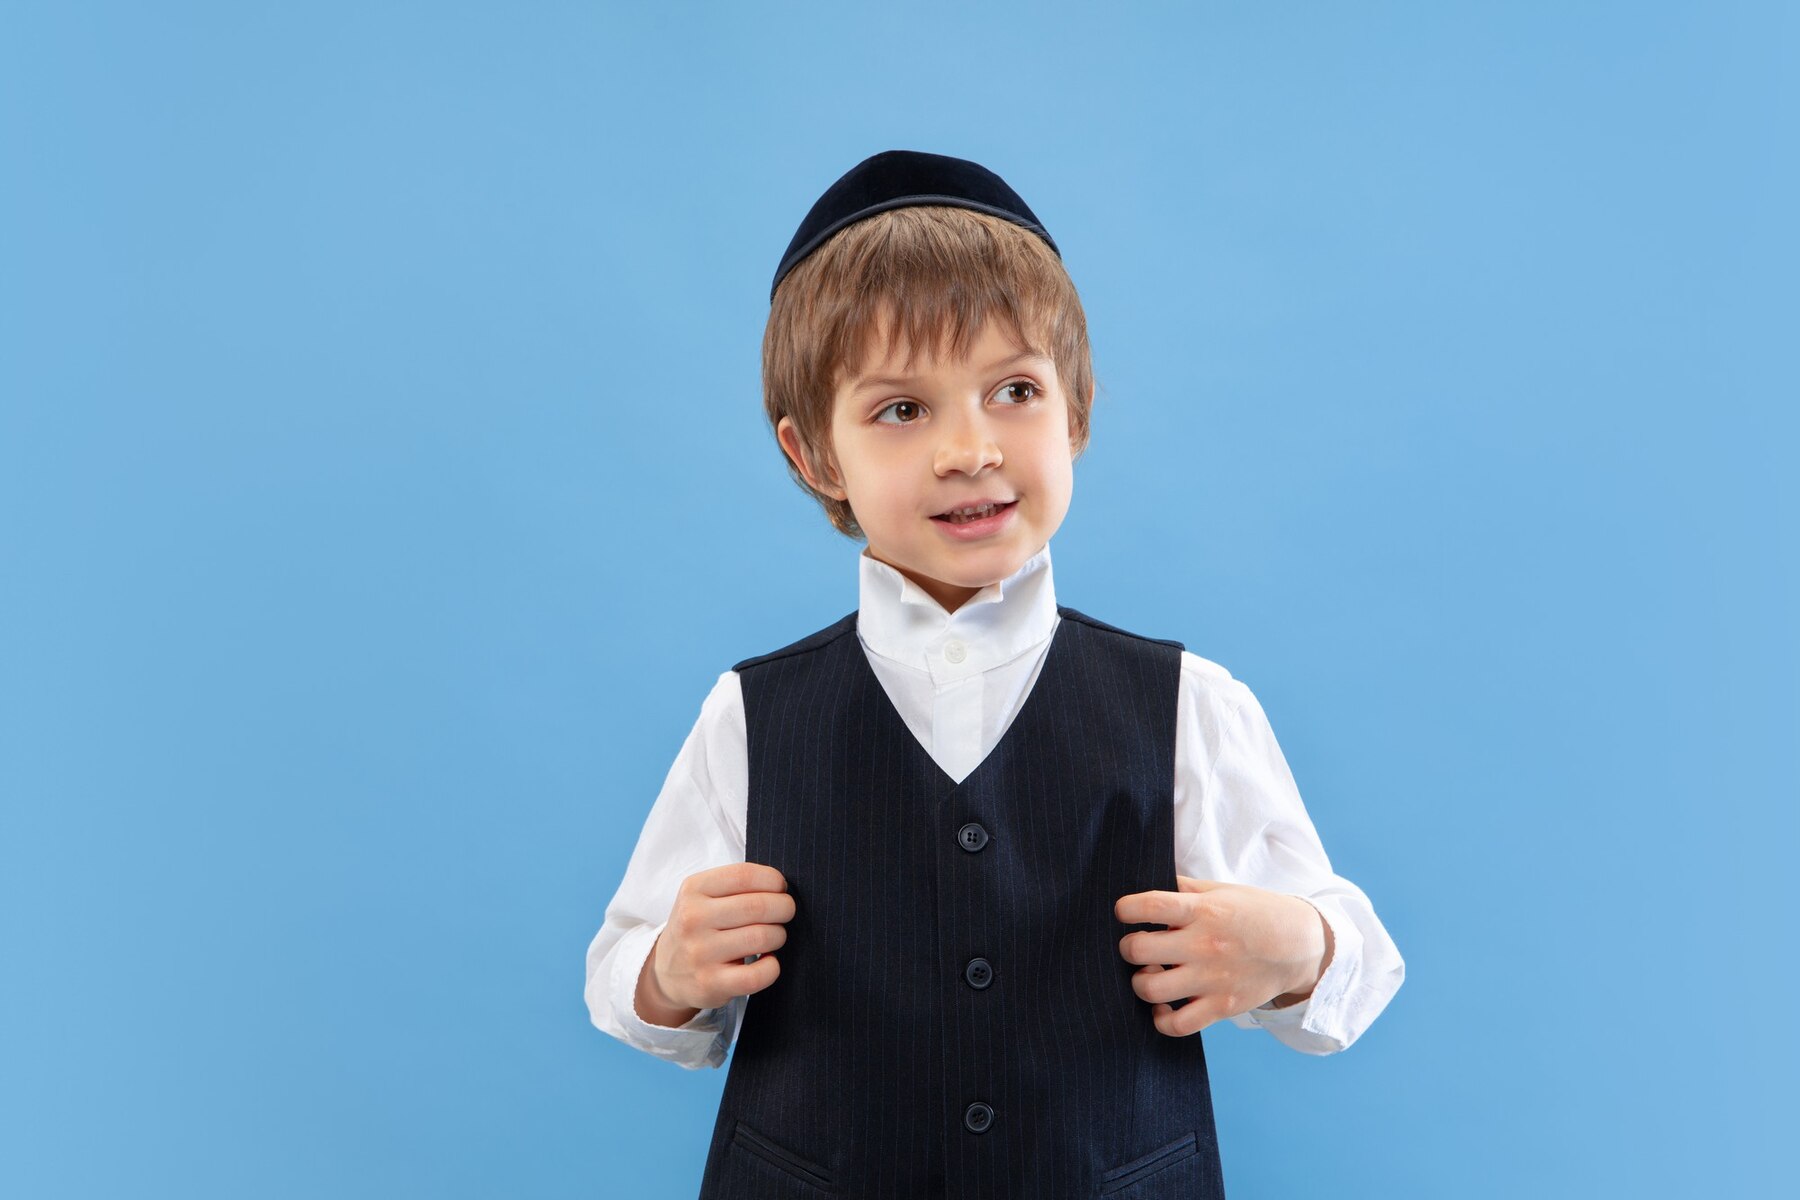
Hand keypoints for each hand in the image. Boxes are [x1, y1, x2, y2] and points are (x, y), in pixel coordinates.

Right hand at [639, 862, 794, 1019]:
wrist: (668, 974)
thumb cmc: (697, 928)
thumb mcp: (702, 896)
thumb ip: (736, 886)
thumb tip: (781, 887)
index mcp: (693, 890)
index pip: (744, 876)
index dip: (773, 880)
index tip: (780, 888)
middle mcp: (692, 919)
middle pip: (758, 906)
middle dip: (784, 908)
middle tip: (785, 912)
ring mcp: (700, 953)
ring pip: (762, 937)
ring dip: (779, 936)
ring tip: (773, 937)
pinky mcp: (711, 984)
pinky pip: (758, 974)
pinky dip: (772, 967)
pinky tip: (766, 961)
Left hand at [1114, 876, 1330, 1037]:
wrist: (1301, 946)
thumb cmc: (1256, 913)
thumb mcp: (1222, 890)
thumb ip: (1183, 888)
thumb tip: (1146, 883)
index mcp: (1203, 911)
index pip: (1148, 906)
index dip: (1125, 909)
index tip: (1125, 912)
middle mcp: (1204, 945)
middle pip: (1138, 950)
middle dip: (1127, 947)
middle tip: (1138, 945)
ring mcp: (1212, 980)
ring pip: (1150, 989)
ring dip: (1141, 981)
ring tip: (1151, 973)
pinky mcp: (1222, 1007)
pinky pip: (1177, 1025)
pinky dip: (1161, 1018)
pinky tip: (1163, 1005)